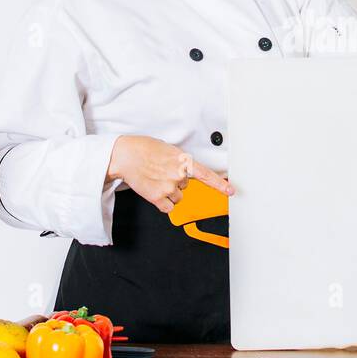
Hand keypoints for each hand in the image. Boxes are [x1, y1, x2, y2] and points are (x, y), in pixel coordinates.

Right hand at [106, 135, 235, 212]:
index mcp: (183, 161)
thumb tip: (187, 171)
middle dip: (176, 182)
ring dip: (168, 192)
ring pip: (177, 198)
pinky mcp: (157, 198)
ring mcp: (168, 187)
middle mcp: (178, 175)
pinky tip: (153, 190)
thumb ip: (182, 162)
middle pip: (185, 188)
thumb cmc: (145, 149)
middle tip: (162, 173)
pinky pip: (168, 208)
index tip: (231, 191)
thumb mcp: (169, 150)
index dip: (220, 184)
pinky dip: (161, 202)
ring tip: (156, 180)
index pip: (206, 175)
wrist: (126, 155)